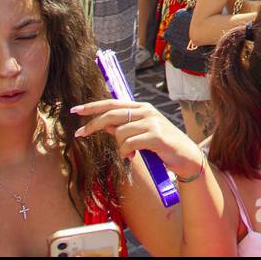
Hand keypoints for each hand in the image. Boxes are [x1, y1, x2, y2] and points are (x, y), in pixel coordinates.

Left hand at [72, 99, 204, 179]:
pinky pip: (128, 144)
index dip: (93, 106)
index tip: (75, 109)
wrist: (185, 156)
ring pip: (119, 133)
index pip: (113, 103)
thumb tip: (103, 124)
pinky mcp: (155, 136)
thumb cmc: (161, 146)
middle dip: (92, 124)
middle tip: (79, 134)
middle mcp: (146, 111)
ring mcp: (152, 122)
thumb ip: (123, 127)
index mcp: (142, 108)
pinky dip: (126, 153)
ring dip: (119, 147)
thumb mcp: (141, 134)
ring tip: (129, 153)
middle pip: (112, 114)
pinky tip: (133, 156)